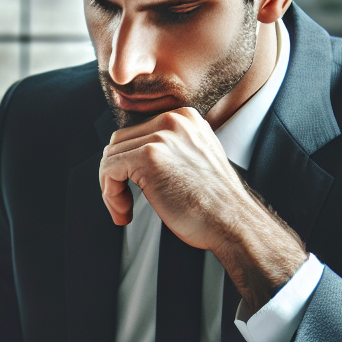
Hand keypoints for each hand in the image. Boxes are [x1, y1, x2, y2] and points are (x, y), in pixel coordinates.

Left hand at [100, 107, 305, 313]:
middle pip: (119, 143)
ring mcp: (161, 136)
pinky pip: (109, 171)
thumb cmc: (213, 204)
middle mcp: (174, 120)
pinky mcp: (149, 157)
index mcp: (185, 118)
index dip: (126, 167)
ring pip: (110, 158)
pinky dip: (110, 194)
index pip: (136, 134)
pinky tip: (124, 212)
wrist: (232, 222)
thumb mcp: (194, 161)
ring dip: (111, 189)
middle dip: (115, 177)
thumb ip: (169, 150)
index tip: (131, 193)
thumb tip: (131, 156)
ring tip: (124, 212)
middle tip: (123, 205)